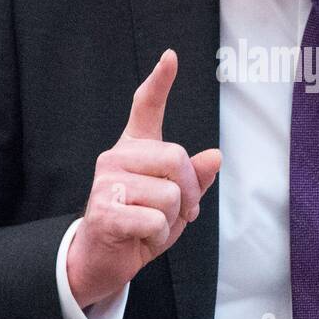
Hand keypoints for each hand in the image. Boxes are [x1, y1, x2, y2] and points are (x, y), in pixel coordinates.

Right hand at [66, 49, 220, 308]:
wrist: (103, 261)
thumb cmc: (140, 227)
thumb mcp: (176, 203)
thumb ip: (193, 179)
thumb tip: (215, 156)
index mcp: (134, 149)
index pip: (146, 107)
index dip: (160, 81)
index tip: (171, 56)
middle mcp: (116, 157)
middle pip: (177, 158)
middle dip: (190, 193)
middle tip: (181, 213)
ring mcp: (106, 182)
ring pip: (170, 195)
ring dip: (171, 223)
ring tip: (150, 228)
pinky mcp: (102, 211)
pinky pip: (155, 221)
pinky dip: (157, 239)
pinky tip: (140, 240)